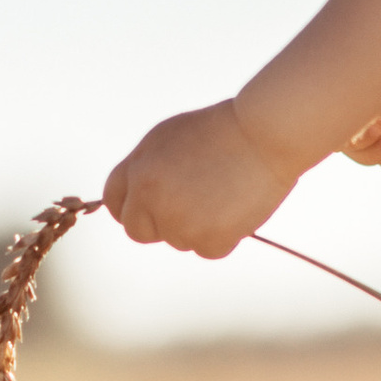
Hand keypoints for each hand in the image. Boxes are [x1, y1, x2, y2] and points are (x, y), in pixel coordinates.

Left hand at [103, 102, 299, 256]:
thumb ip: (143, 168)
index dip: (131, 206)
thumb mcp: (168, 137)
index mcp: (138, 170)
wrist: (264, 134)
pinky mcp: (209, 240)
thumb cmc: (220, 130)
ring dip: (195, 226)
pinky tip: (236, 207)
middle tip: (187, 207)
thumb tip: (132, 197)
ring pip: (177, 240)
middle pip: (138, 231)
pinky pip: (206, 250)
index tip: (146, 208)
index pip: (115, 202)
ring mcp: (179, 223)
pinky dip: (222, 236)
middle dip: (157, 224)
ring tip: (222, 192)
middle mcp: (151, 200)